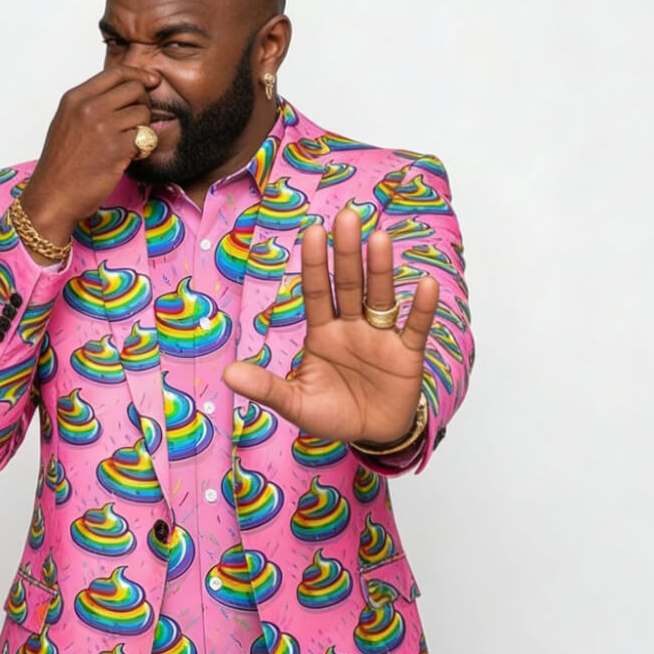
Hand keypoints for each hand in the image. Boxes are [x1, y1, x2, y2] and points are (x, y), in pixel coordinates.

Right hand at [18, 66, 159, 242]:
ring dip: (143, 129)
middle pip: (135, 90)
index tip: (151, 81)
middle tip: (137, 123)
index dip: (139, 76)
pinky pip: (145, 137)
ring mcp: (103, 127)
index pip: (116, 74)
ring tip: (129, 144)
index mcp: (75, 98)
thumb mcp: (66, 123)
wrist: (53, 196)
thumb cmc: (60, 166)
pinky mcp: (117, 149)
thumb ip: (89, 105)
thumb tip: (120, 94)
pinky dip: (143, 148)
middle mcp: (89, 108)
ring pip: (143, 113)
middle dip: (143, 104)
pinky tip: (131, 157)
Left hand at [223, 208, 437, 444]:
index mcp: (323, 333)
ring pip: (381, 298)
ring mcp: (380, 338)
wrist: (370, 437)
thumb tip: (228, 374)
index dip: (316, 264)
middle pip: (350, 285)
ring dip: (381, 270)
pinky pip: (415, 329)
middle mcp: (351, 327)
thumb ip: (266, 388)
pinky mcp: (407, 356)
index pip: (318, 292)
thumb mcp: (296, 404)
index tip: (313, 231)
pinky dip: (422, 309)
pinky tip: (425, 285)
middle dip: (348, 253)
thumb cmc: (332, 415)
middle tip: (348, 216)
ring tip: (380, 238)